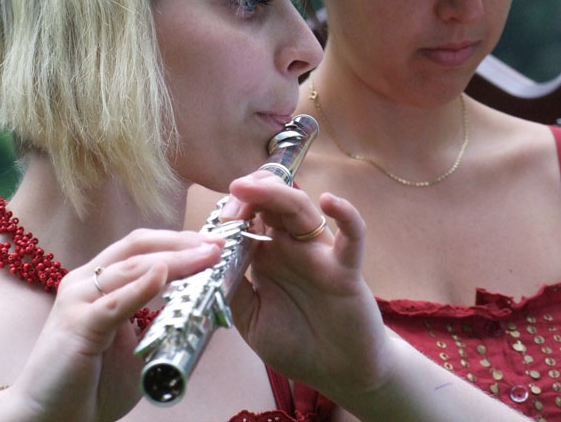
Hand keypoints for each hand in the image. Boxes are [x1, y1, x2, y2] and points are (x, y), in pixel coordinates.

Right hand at [8, 229, 222, 421]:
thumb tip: (200, 308)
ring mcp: (79, 300)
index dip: (179, 241)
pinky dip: (142, 287)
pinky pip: (114, 302)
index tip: (214, 244)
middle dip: (182, 242)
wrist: (51, 419)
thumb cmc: (92, 383)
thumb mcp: (138, 346)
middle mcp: (85, 282)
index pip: (142, 247)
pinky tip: (165, 275)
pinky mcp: (78, 325)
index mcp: (99, 282)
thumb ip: (161, 322)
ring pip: (132, 267)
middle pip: (139, 246)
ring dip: (174, 259)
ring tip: (206, 256)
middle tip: (217, 245)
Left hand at [223, 172, 391, 400]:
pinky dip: (347, 216)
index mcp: (267, 255)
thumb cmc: (295, 343)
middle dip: (252, 192)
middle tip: (233, 193)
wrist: (337, 372)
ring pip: (302, 210)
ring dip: (278, 194)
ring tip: (253, 188)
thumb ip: (233, 290)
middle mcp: (292, 247)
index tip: (217, 217)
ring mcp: (319, 254)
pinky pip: (352, 237)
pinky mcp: (346, 271)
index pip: (250, 216)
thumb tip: (207, 261)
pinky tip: (330, 202)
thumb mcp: (251, 318)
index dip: (233, 208)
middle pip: (273, 203)